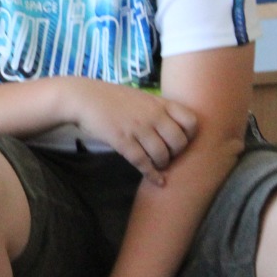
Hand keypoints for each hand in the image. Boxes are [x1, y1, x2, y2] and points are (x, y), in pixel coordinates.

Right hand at [66, 80, 197, 185]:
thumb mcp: (141, 97)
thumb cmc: (112, 98)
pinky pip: (143, 163)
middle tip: (169, 155)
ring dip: (162, 164)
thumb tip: (173, 124)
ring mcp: (138, 129)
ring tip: (158, 165)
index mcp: (160, 103)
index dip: (190, 135)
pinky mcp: (123, 141)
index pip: (191, 121)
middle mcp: (153, 116)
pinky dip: (152, 175)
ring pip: (162, 155)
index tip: (181, 140)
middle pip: (179, 142)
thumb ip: (158, 109)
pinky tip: (156, 180)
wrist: (85, 98)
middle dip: (176, 153)